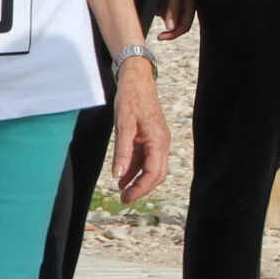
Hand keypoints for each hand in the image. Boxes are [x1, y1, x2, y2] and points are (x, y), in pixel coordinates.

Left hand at [111, 59, 172, 203]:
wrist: (136, 79)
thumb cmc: (131, 99)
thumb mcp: (123, 125)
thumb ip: (122, 152)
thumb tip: (118, 175)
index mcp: (158, 141)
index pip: (153, 172)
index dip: (140, 188)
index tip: (126, 198)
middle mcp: (161, 143)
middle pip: (157, 174)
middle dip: (141, 188)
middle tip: (124, 199)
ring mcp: (157, 140)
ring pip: (151, 167)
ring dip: (138, 180)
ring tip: (121, 190)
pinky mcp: (150, 138)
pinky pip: (145, 158)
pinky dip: (135, 169)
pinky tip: (122, 175)